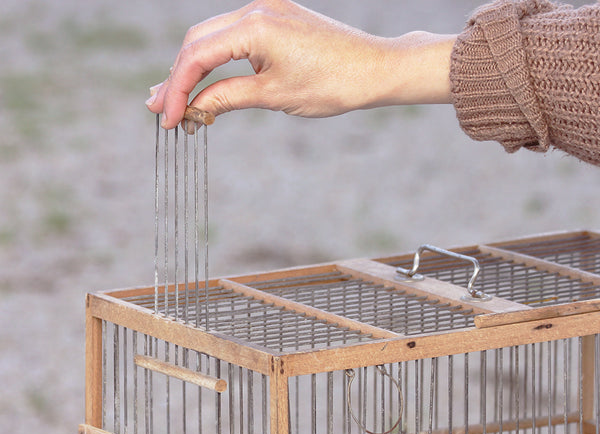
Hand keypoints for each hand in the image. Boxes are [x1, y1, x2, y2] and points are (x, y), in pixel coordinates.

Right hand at [146, 0, 455, 128]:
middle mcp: (255, 8)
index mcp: (254, 26)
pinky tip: (205, 82)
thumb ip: (227, 98)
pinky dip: (216, 61)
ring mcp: (265, 9)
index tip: (166, 119)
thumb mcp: (274, 96)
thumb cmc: (331, 84)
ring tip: (176, 101)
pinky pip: (232, 37)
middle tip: (160, 110)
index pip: (197, 57)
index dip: (176, 90)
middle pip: (197, 41)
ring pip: (212, 37)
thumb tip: (192, 108)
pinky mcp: (274, 18)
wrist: (373, 69)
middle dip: (177, 78)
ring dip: (193, 70)